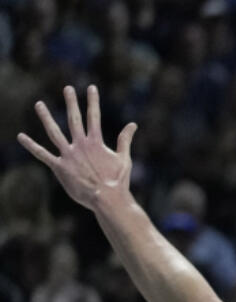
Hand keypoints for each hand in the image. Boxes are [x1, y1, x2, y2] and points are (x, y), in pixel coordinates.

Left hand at [17, 85, 137, 211]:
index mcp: (96, 142)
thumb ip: (125, 140)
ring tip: (39, 104)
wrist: (108, 199)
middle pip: (74, 119)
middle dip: (71, 102)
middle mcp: (80, 145)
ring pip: (54, 132)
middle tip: (68, 88)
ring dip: (46, 117)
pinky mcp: (60, 167)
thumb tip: (133, 124)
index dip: (93, 101)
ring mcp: (69, 155)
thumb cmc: (118, 181)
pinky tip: (21, 136)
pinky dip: (31, 146)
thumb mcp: (124, 158)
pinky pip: (43, 155)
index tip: (91, 88)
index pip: (94, 117)